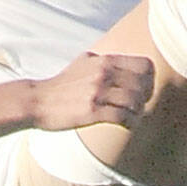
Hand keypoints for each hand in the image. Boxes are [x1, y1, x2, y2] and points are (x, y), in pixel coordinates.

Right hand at [32, 49, 153, 132]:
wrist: (37, 100)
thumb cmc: (61, 85)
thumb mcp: (82, 62)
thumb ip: (101, 59)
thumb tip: (115, 60)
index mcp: (105, 61)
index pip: (144, 65)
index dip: (149, 79)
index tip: (144, 90)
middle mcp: (104, 73)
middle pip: (143, 85)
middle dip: (145, 98)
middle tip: (139, 106)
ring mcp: (98, 92)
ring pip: (135, 101)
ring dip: (138, 112)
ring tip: (133, 117)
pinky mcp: (92, 111)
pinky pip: (123, 117)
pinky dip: (130, 123)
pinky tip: (127, 125)